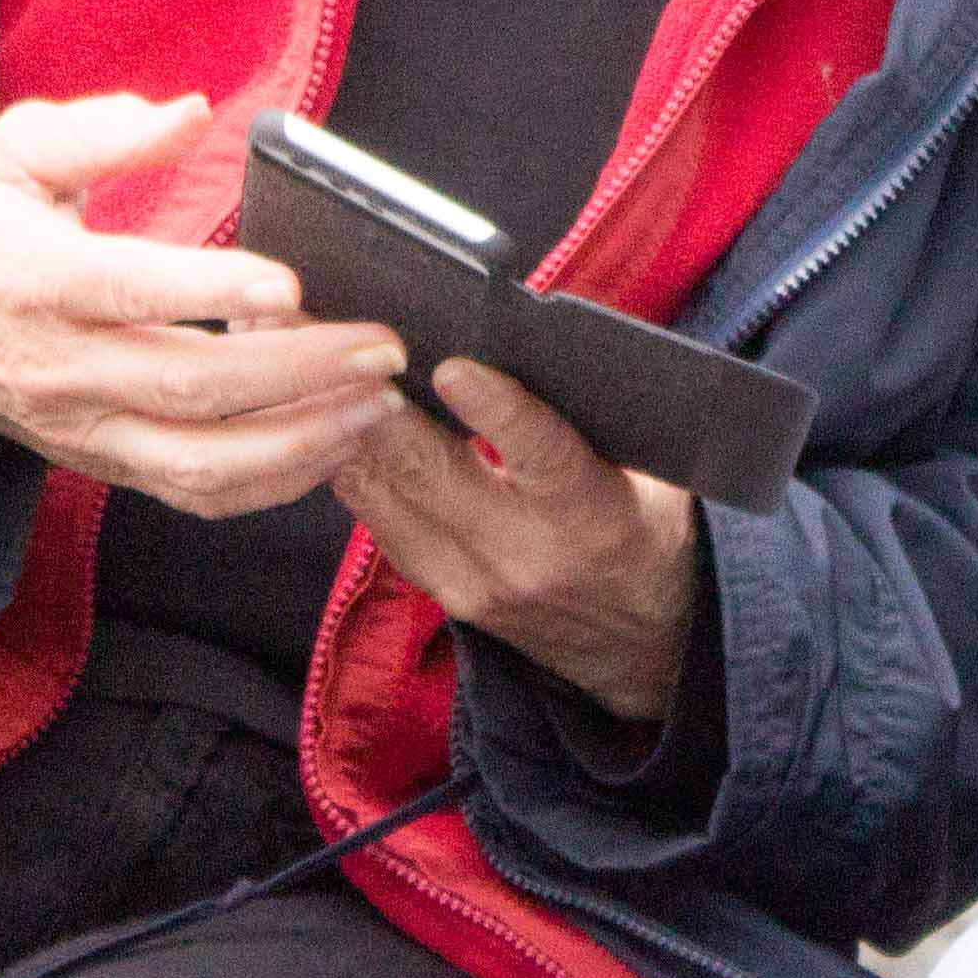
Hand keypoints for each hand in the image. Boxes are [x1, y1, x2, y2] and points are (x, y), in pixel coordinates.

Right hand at [0, 94, 406, 516]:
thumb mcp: (11, 153)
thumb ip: (97, 132)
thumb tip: (187, 114)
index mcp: (40, 280)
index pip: (131, 292)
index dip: (212, 290)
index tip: (292, 281)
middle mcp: (64, 368)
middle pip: (190, 389)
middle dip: (299, 372)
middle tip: (384, 348)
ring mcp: (84, 430)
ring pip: (199, 464)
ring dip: (300, 443)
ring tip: (376, 407)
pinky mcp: (102, 464)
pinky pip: (193, 494)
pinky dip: (271, 484)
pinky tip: (332, 446)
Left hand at [332, 359, 705, 721]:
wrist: (639, 642)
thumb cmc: (642, 527)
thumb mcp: (645, 470)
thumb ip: (586, 414)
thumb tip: (524, 334)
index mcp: (591, 514)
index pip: (539, 455)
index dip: (494, 410)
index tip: (453, 366)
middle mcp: (523, 554)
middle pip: (432, 473)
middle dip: (386, 406)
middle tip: (355, 346)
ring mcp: (469, 582)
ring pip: (384, 495)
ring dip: (352, 430)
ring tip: (332, 369)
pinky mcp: (438, 591)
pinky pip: (376, 518)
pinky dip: (355, 465)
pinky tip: (340, 421)